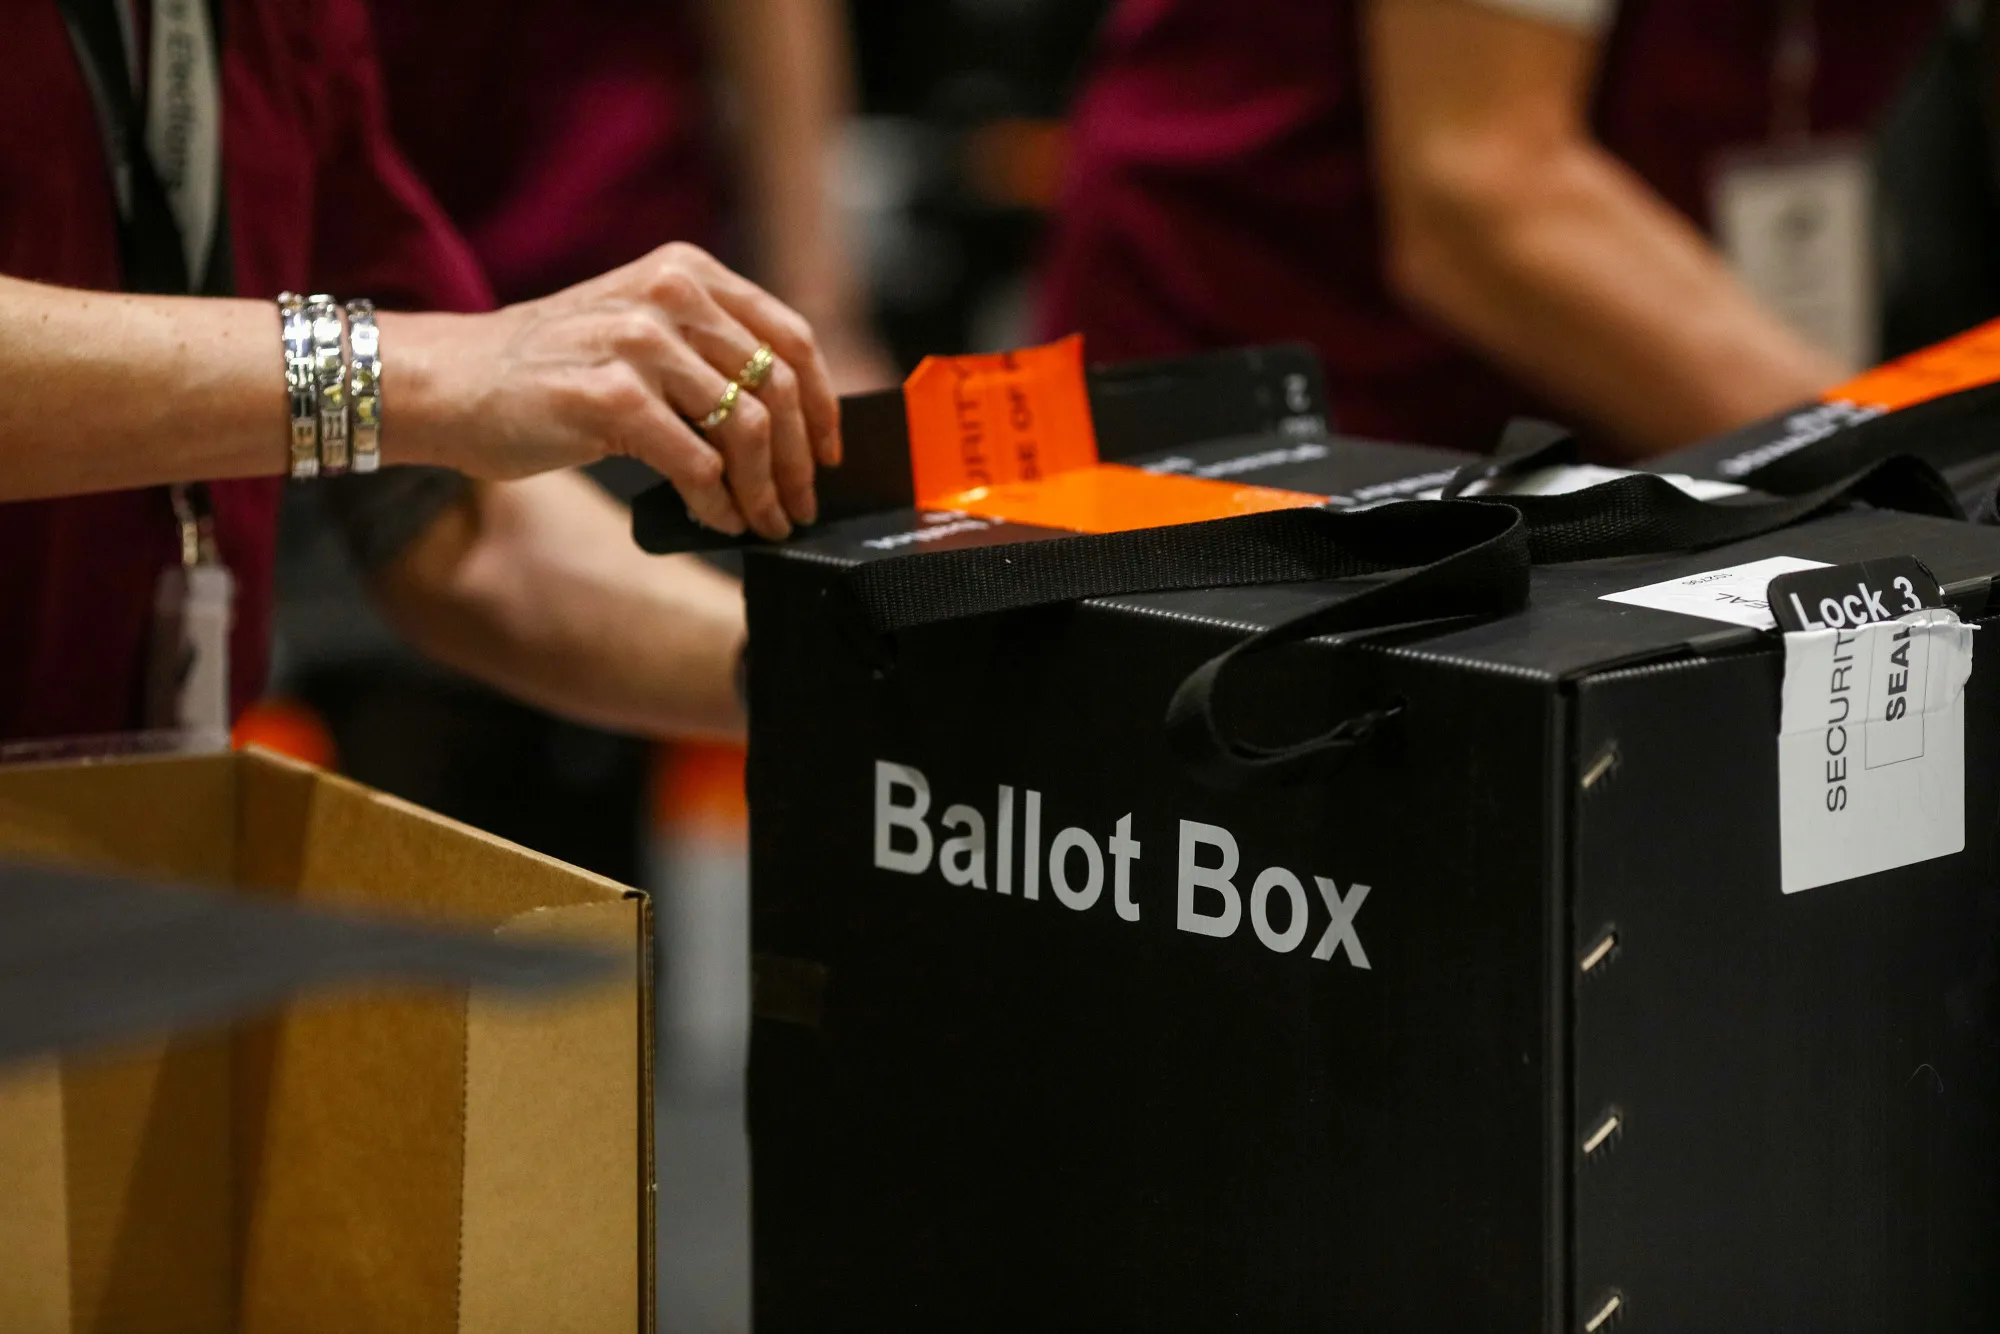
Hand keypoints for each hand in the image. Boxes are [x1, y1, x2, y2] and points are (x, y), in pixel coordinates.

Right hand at [391, 242, 841, 538]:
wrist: (449, 381)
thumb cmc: (550, 369)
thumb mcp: (636, 329)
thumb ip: (706, 351)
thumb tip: (790, 423)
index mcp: (686, 272)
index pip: (790, 336)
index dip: (823, 404)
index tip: (829, 453)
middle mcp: (668, 295)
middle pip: (778, 387)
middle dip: (801, 461)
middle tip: (800, 505)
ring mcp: (638, 344)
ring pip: (747, 429)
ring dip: (764, 491)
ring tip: (764, 522)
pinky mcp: (610, 398)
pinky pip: (698, 464)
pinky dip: (719, 503)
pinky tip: (717, 520)